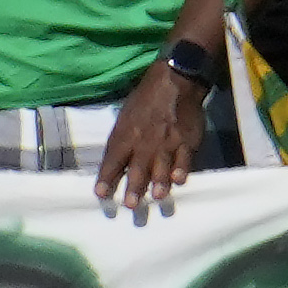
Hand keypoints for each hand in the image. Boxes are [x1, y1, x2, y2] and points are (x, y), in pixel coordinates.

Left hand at [94, 64, 209, 213]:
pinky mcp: (186, 141)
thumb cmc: (145, 101)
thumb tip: (114, 164)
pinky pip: (184, 157)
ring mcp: (167, 142)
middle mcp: (144, 141)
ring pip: (162, 165)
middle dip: (134, 187)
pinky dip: (182, 168)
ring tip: (157, 197)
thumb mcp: (124, 117)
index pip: (113, 160)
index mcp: (125, 135)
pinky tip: (180, 180)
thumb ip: (121, 142)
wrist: (175, 82)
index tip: (101, 195)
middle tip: (130, 205)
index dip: (106, 178)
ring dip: (159, 182)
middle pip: (138, 167)